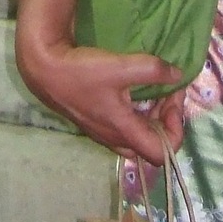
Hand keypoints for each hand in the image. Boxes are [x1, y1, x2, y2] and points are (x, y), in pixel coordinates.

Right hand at [15, 40, 186, 163]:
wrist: (45, 70)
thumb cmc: (81, 73)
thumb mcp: (119, 67)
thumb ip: (151, 70)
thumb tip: (177, 75)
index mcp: (123, 131)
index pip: (161, 154)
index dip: (176, 131)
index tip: (173, 100)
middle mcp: (114, 137)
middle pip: (151, 144)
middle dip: (165, 120)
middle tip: (166, 92)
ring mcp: (104, 130)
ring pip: (137, 134)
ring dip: (152, 115)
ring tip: (153, 88)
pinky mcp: (96, 119)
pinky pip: (125, 125)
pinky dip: (137, 111)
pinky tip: (133, 87)